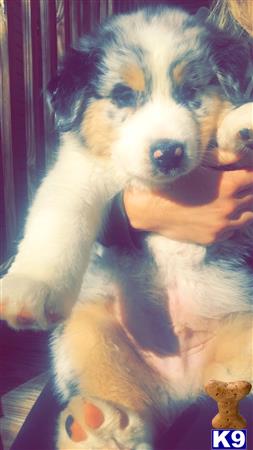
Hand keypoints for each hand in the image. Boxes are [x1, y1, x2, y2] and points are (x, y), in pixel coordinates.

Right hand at [123, 167, 252, 244]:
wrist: (149, 208)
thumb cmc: (169, 181)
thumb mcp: (196, 162)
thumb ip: (224, 158)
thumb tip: (242, 156)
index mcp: (229, 185)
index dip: (250, 173)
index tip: (245, 171)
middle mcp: (229, 207)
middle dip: (248, 189)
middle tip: (239, 184)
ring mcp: (222, 226)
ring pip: (248, 217)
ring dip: (245, 207)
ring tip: (234, 200)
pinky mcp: (213, 238)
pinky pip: (233, 231)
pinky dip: (233, 222)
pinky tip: (221, 214)